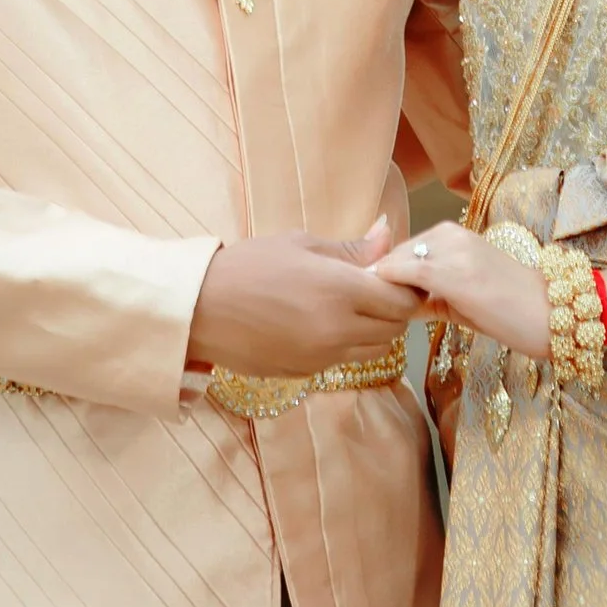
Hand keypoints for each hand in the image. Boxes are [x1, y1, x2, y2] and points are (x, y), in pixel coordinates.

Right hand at [188, 219, 423, 376]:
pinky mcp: (306, 374)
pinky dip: (346, 346)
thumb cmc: (248, 265)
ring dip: (373, 331)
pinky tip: (321, 325)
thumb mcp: (300, 244)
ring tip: (349, 308)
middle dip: (393, 311)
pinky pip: (344, 362)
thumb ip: (351, 249)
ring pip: (373, 351)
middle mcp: (338, 331)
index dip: (406, 289)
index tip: (396, 277)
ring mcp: (322, 358)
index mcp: (340, 291)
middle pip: (394, 330)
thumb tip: (388, 232)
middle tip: (375, 290)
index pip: (402, 301)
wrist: (199, 308)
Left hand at [371, 219, 547, 358]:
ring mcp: (452, 251)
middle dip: (380, 277)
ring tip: (371, 309)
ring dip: (382, 283)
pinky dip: (388, 284)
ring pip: (398, 260)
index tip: (368, 295)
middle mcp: (451, 235)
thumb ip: (433, 293)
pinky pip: (407, 271)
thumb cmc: (513, 311)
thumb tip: (397, 302)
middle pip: (397, 253)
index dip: (385, 273)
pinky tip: (381, 303)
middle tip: (364, 305)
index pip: (404, 250)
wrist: (552, 315)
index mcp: (455, 235)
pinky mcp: (453, 272)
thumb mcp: (466, 297)